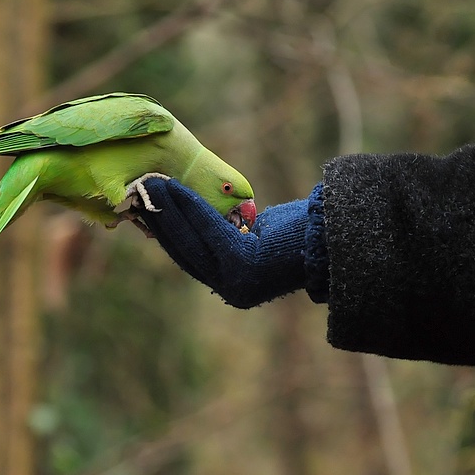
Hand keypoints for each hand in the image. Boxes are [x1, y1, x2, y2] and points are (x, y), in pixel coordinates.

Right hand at [139, 178, 308, 307]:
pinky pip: (209, 230)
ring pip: (191, 240)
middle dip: (160, 219)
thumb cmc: (296, 233)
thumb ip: (224, 235)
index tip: (145, 210)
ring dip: (169, 210)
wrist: (333, 239)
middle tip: (141, 192)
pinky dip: (190, 207)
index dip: (164, 233)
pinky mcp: (243, 263)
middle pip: (184, 250)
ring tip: (153, 185)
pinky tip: (175, 187)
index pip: (189, 258)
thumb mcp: (253, 236)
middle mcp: (231, 289)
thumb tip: (191, 218)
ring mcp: (236, 279)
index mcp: (232, 285)